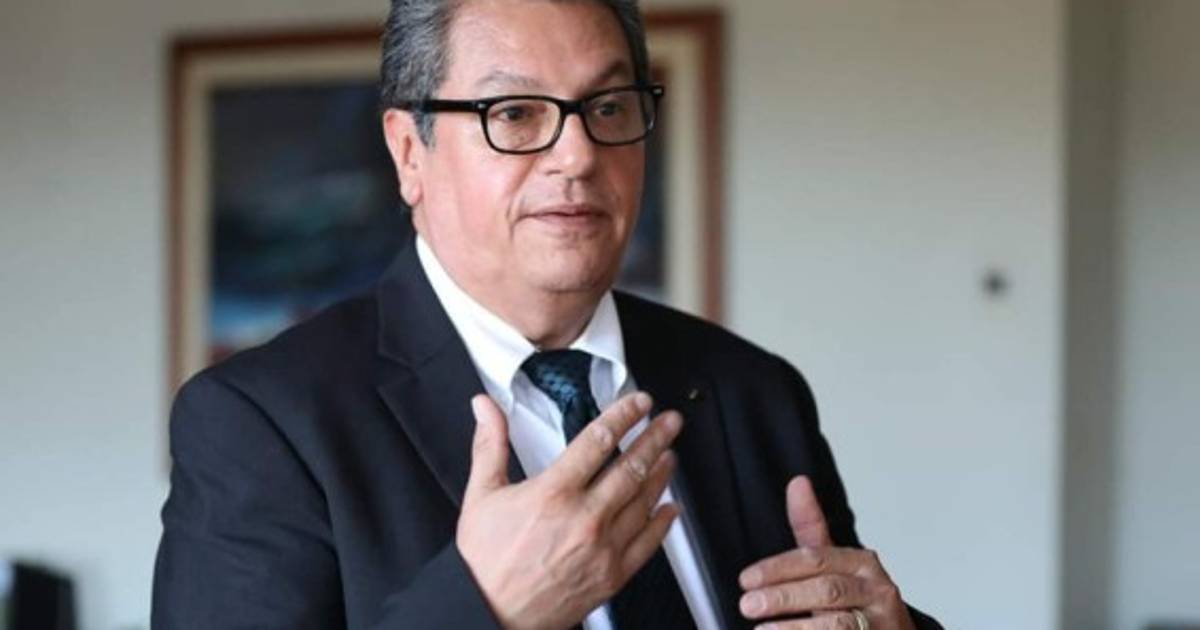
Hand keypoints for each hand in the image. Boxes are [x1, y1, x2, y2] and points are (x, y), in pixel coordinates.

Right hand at [457, 391, 682, 629]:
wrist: (490, 613)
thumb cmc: (485, 560)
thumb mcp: (481, 494)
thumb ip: (490, 444)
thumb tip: (485, 407)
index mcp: (553, 493)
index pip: (598, 441)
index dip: (623, 416)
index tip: (638, 404)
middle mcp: (583, 518)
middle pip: (631, 467)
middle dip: (655, 438)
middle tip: (669, 422)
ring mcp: (602, 548)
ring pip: (644, 501)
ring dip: (661, 474)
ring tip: (670, 454)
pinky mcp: (612, 575)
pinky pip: (647, 543)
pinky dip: (663, 523)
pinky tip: (670, 508)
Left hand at [737, 477, 915, 629]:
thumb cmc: (858, 600)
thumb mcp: (834, 563)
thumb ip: (812, 528)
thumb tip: (798, 483)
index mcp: (861, 562)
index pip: (815, 558)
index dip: (778, 569)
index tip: (746, 579)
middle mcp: (876, 589)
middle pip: (826, 589)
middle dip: (784, 596)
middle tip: (748, 604)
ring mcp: (881, 620)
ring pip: (837, 623)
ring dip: (796, 626)